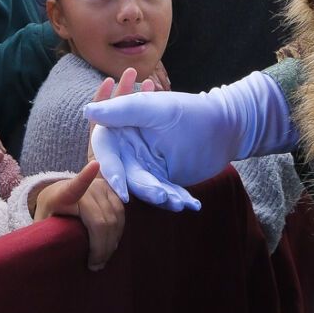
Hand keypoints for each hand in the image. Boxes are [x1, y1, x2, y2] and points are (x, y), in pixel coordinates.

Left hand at [31, 161, 126, 269]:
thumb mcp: (42, 224)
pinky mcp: (111, 189)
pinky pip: (121, 213)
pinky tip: (111, 243)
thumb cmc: (50, 213)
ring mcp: (101, 186)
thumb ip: (45, 236)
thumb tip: (44, 257)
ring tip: (102, 258)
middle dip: (102, 248)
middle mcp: (86, 187)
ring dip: (111, 242)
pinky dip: (118, 232)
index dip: (86, 176)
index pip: (75, 185)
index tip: (95, 166)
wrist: (59, 193)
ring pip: (115, 219)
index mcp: (63, 194)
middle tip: (95, 265)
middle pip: (102, 221)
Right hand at [84, 69, 289, 210]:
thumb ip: (123, 109)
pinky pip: (164, 192)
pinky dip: (176, 199)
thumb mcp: (157, 109)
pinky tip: (191, 204)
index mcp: (122, 127)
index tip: (122, 190)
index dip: (111, 170)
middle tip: (163, 197)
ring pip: (145, 186)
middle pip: (126, 174)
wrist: (226, 124)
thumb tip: (88, 111)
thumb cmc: (190, 111)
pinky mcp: (163, 176)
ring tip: (180, 202)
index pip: (106, 151)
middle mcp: (130, 147)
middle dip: (144, 188)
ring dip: (162, 196)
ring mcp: (146, 163)